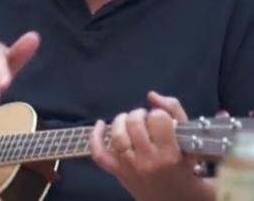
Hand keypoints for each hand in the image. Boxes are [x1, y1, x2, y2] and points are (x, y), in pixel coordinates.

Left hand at [89, 92, 214, 200]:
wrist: (178, 199)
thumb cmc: (186, 167)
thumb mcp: (190, 139)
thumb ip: (174, 111)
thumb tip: (151, 95)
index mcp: (170, 154)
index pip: (158, 119)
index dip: (159, 115)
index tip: (162, 121)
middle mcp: (148, 161)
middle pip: (135, 124)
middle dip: (139, 114)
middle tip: (145, 118)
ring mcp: (129, 167)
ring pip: (117, 136)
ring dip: (121, 121)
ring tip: (129, 120)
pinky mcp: (118, 172)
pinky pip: (99, 154)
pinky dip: (95, 137)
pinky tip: (100, 124)